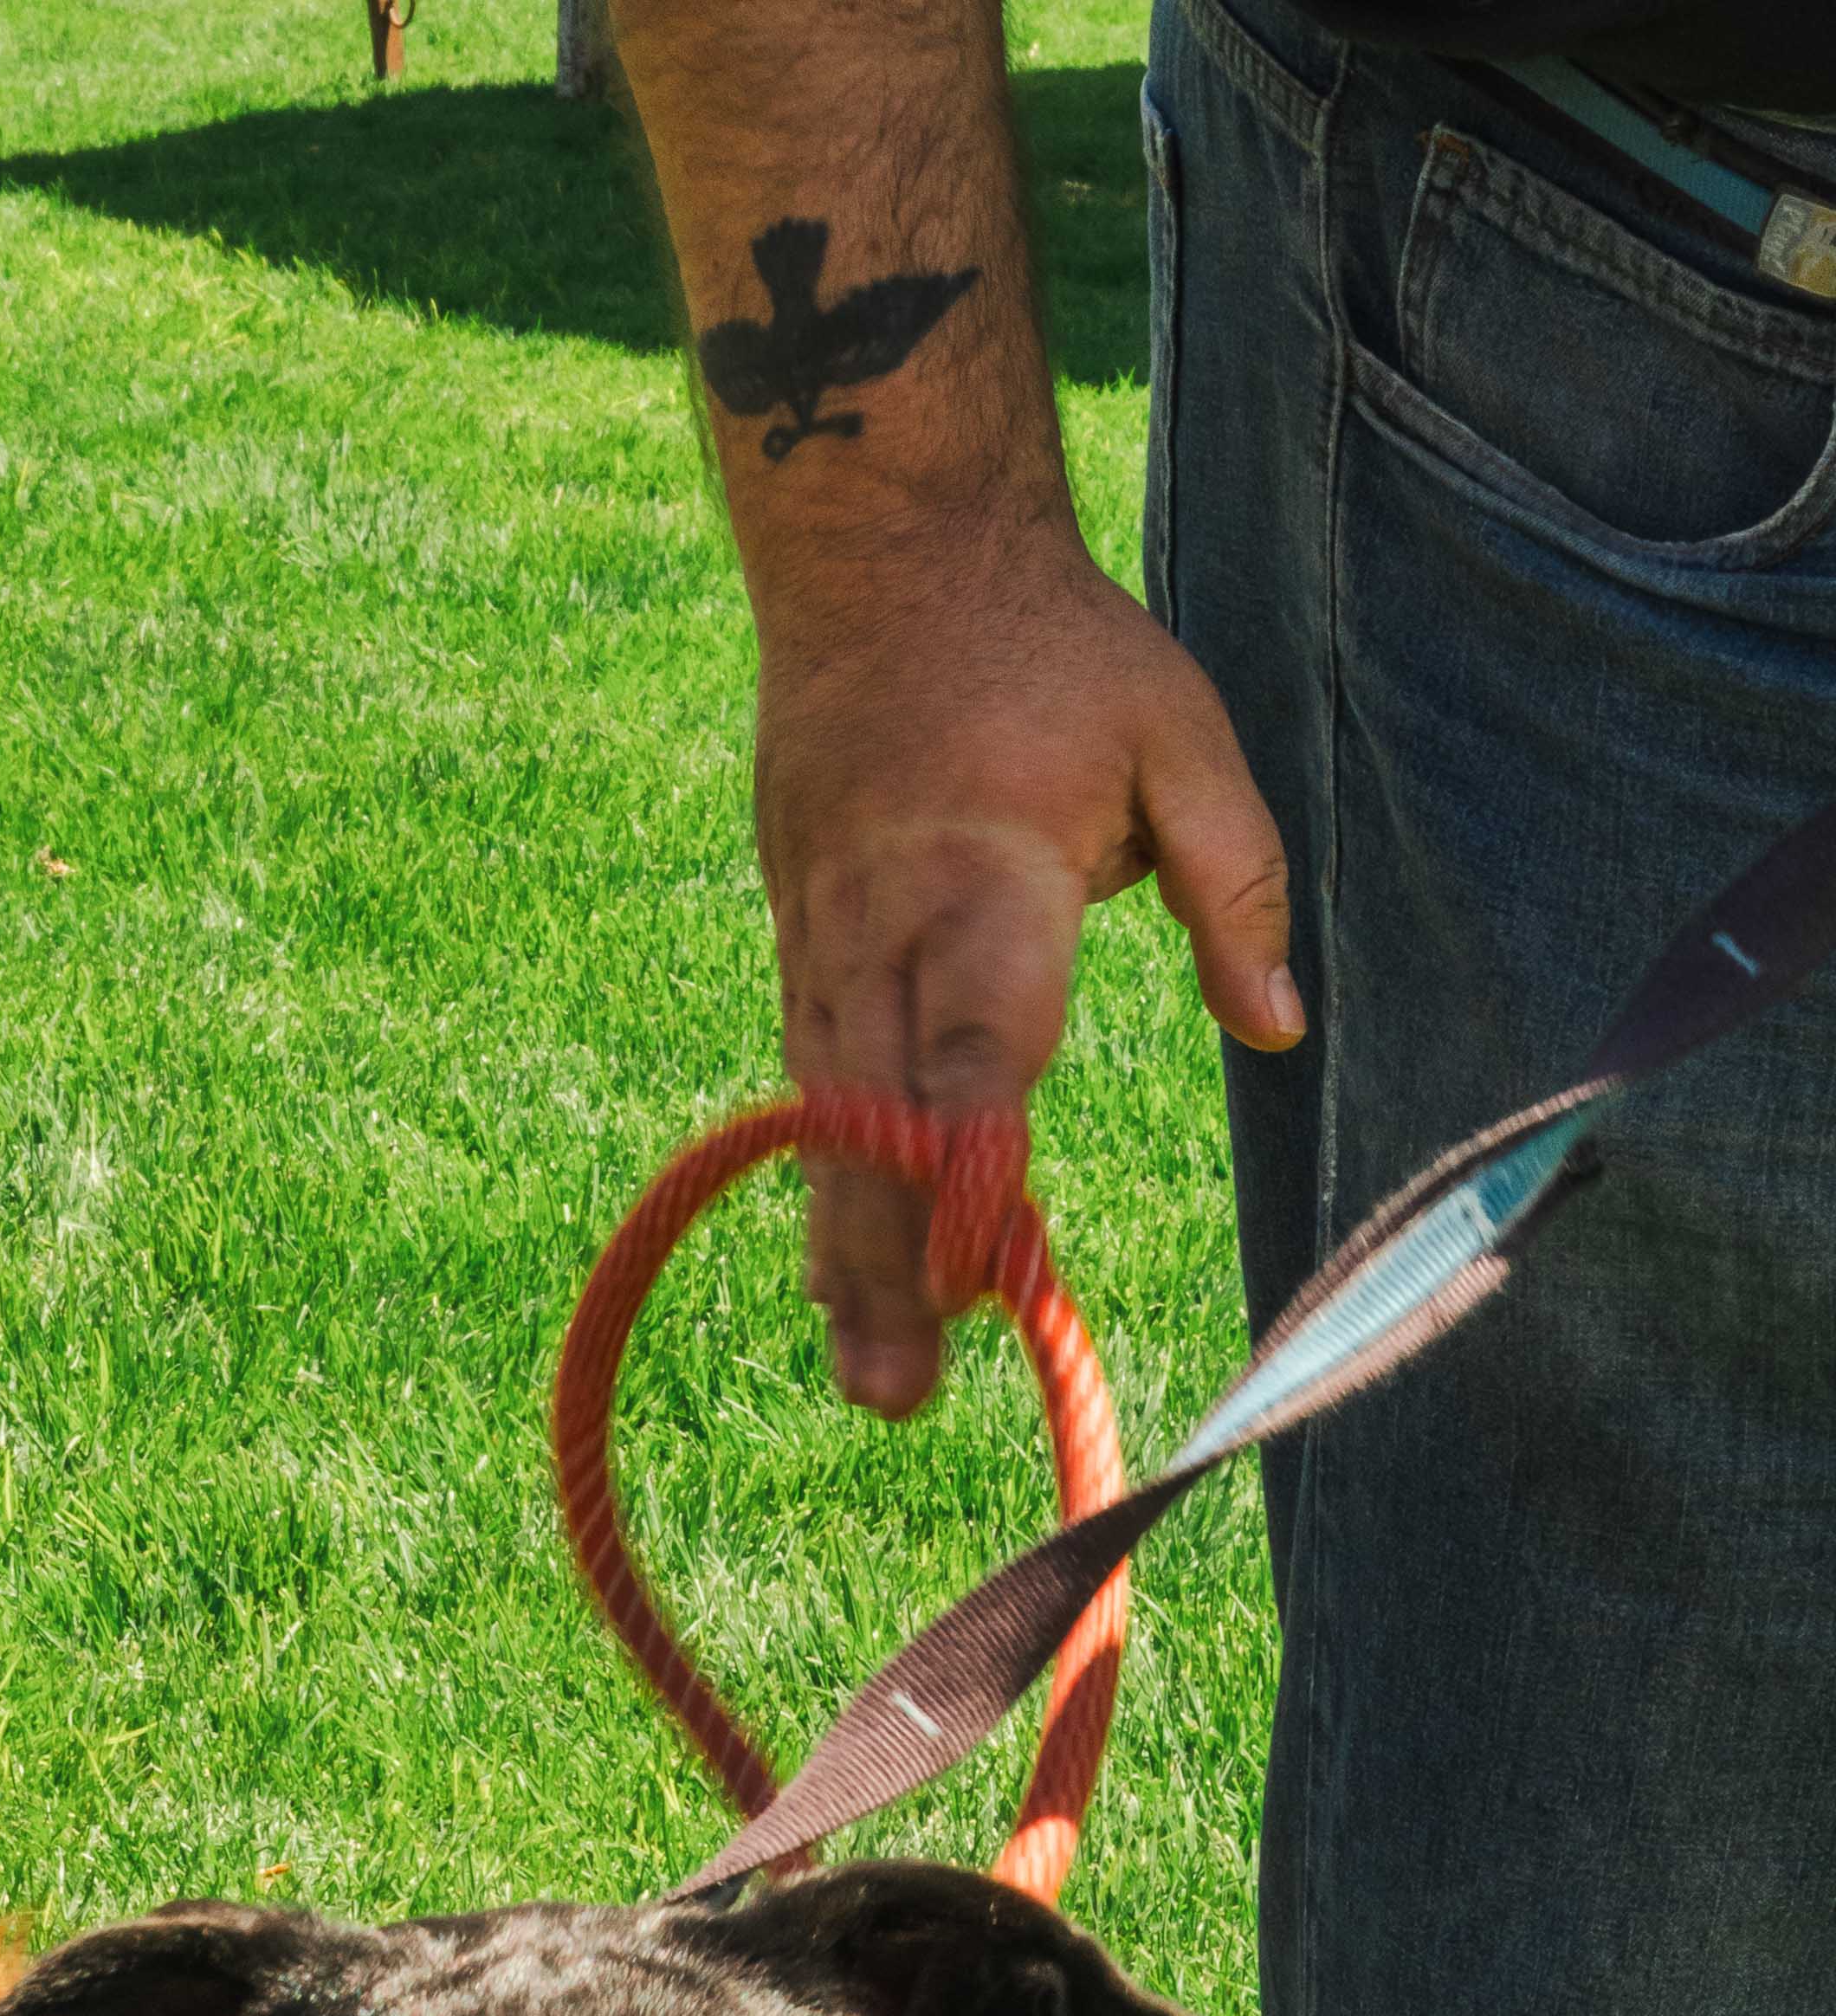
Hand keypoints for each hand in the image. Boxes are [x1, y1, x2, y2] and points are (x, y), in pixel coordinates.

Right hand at [754, 528, 1298, 1412]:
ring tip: (877, 1383)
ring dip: (849, 1257)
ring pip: (829, 1126)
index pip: (976, 1037)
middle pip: (879, 1121)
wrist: (881, 558)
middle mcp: (887, 925)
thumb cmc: (1051, 650)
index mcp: (988, 871)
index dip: (967, 1153)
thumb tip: (1280, 1030)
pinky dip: (827, 1192)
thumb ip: (1235, 880)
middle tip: (901, 1392)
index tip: (971, 1254)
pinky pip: (810, 1097)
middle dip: (891, 1261)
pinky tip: (841, 1290)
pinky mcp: (800, 954)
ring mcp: (826, 945)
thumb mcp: (1179, 732)